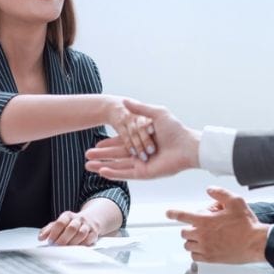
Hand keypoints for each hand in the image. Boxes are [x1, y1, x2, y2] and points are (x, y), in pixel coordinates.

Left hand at [38, 210, 100, 245]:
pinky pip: (89, 239)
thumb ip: (49, 229)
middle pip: (71, 228)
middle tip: (57, 246)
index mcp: (68, 216)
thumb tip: (40, 237)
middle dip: (63, 239)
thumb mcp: (60, 223)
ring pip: (81, 233)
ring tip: (67, 248)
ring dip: (72, 242)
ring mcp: (87, 226)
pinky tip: (76, 248)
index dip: (54, 232)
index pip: (60, 222)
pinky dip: (82, 245)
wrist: (91, 219)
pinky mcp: (94, 233)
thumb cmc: (71, 223)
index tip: (50, 241)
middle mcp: (78, 219)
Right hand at [85, 100, 200, 179]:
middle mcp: (142, 154)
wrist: (187, 145)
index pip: (121, 143)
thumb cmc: (175, 129)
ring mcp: (142, 165)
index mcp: (143, 141)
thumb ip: (139, 108)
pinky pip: (126, 174)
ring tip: (88, 165)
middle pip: (117, 156)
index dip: (108, 144)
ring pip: (118, 166)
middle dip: (102, 156)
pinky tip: (101, 171)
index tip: (95, 143)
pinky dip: (114, 173)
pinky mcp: (145, 173)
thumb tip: (124, 100)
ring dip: (103, 166)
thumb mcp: (156, 114)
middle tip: (86, 156)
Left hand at [166, 187, 269, 263]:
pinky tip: (205, 247)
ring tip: (204, 236)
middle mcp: (202, 235)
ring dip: (192, 239)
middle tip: (203, 225)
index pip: (183, 216)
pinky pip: (194, 256)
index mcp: (205, 221)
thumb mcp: (235, 201)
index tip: (169, 213)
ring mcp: (206, 248)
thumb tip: (209, 190)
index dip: (174, 213)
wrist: (256, 243)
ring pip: (188, 245)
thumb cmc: (247, 223)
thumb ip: (219, 193)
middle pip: (184, 232)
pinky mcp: (211, 259)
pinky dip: (196, 251)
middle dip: (190, 227)